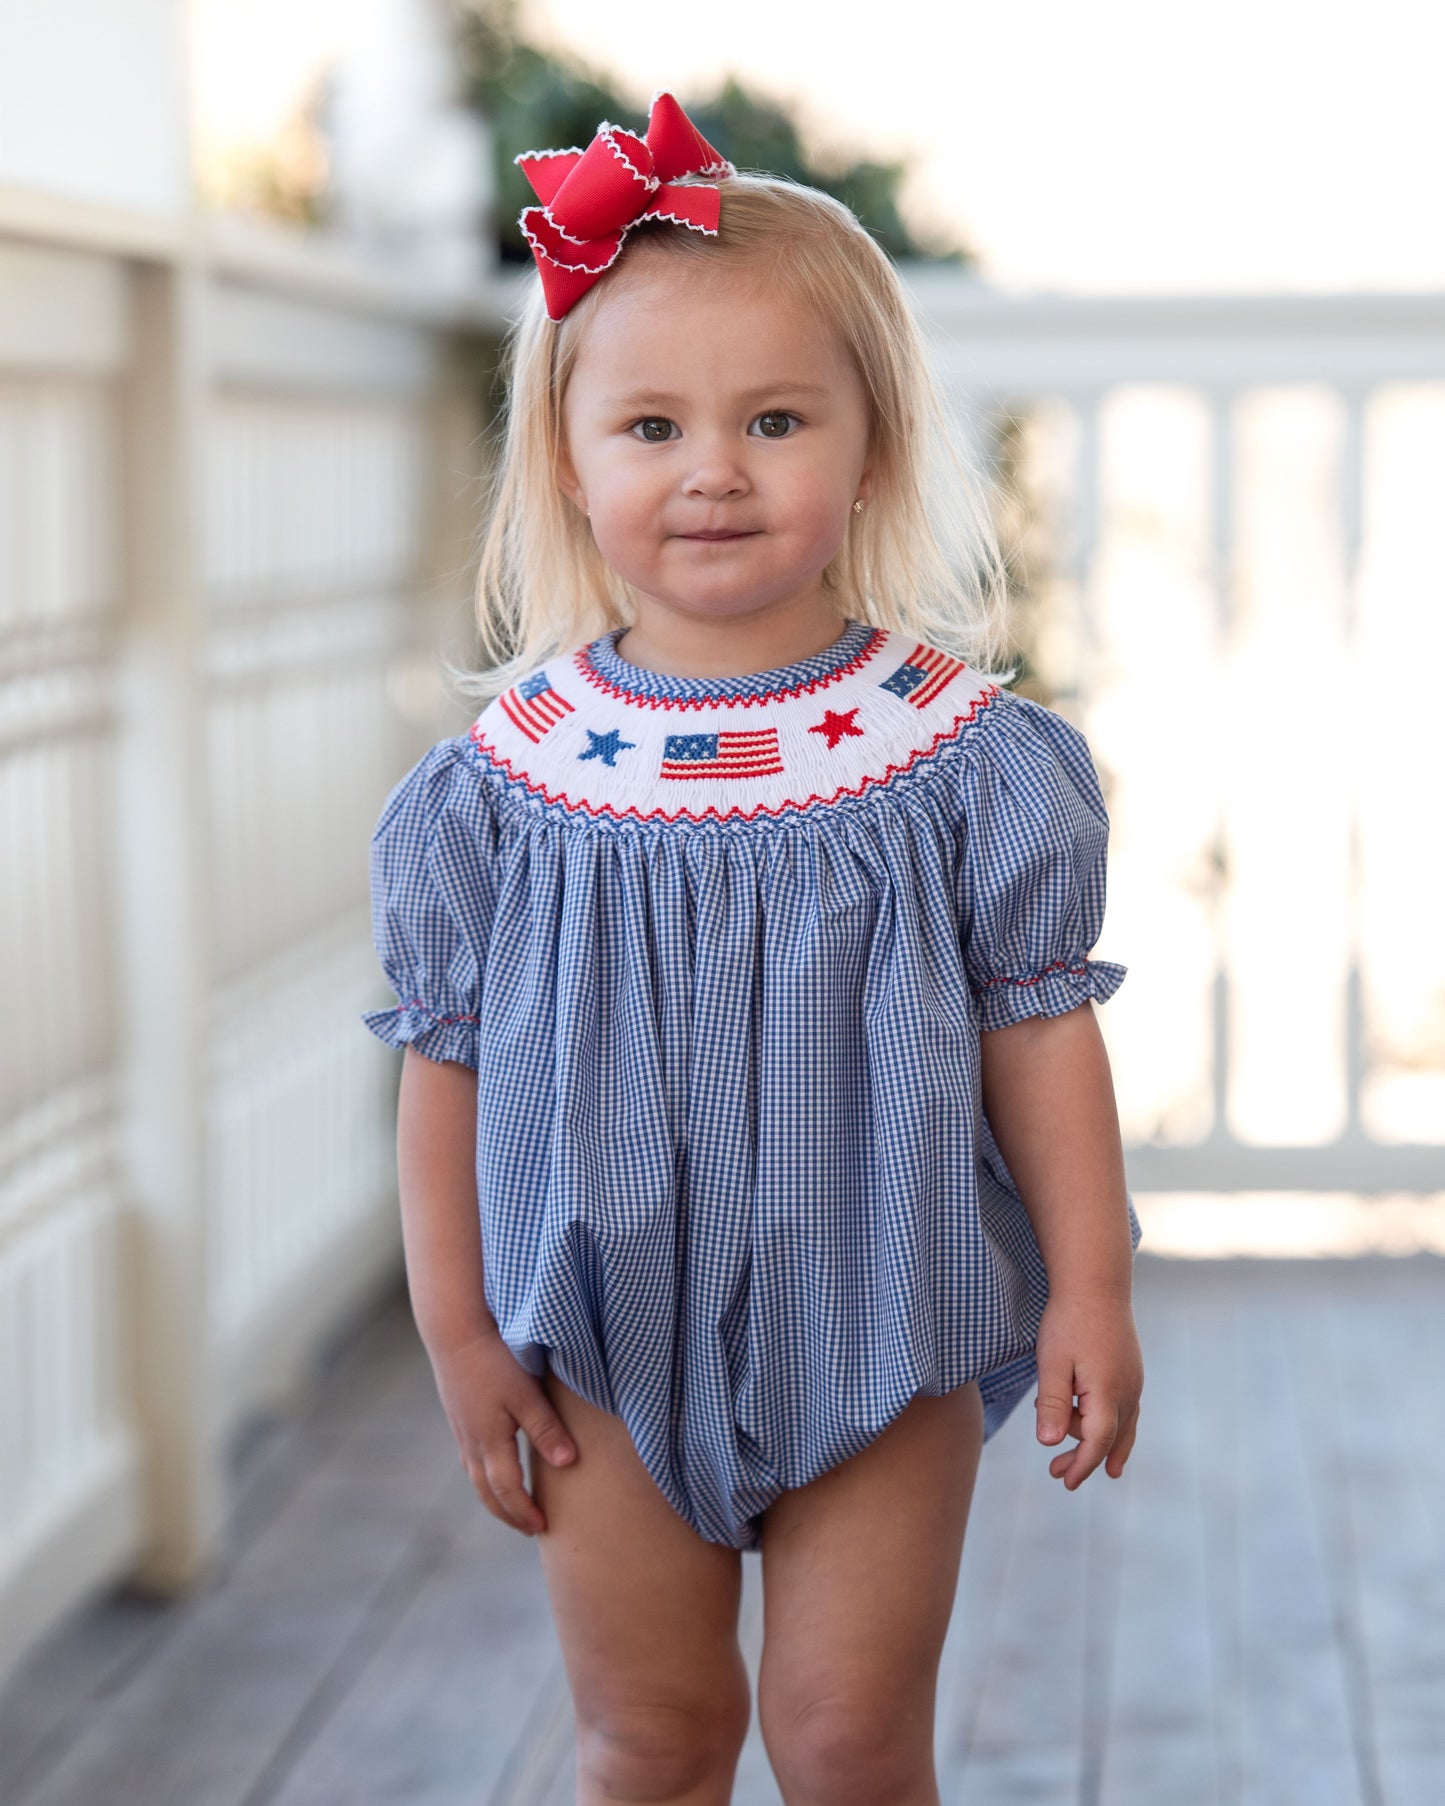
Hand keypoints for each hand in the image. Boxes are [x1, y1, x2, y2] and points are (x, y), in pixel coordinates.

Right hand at [427, 1328, 577, 1534]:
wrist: (455, 1333)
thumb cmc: (494, 1360)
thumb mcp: (526, 1394)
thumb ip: (546, 1429)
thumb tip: (568, 1464)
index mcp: (490, 1443)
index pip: (507, 1492)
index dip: (524, 1512)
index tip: (542, 1528)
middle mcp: (472, 1444)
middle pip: (487, 1494)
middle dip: (508, 1515)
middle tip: (529, 1530)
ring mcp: (462, 1431)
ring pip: (476, 1478)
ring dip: (495, 1499)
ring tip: (512, 1508)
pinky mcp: (459, 1418)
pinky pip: (470, 1461)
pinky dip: (484, 1477)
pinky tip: (492, 1470)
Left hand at [1033, 1291, 1142, 1487]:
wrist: (1097, 1283)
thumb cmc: (1069, 1321)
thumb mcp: (1053, 1361)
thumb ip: (1053, 1403)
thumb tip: (1050, 1443)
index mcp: (1108, 1392)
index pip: (1096, 1443)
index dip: (1081, 1465)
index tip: (1065, 1482)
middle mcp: (1128, 1392)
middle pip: (1109, 1439)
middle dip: (1085, 1459)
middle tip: (1056, 1473)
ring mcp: (1134, 1382)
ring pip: (1123, 1427)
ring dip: (1103, 1447)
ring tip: (1089, 1467)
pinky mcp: (1132, 1372)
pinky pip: (1128, 1412)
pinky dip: (1119, 1431)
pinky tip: (1115, 1442)